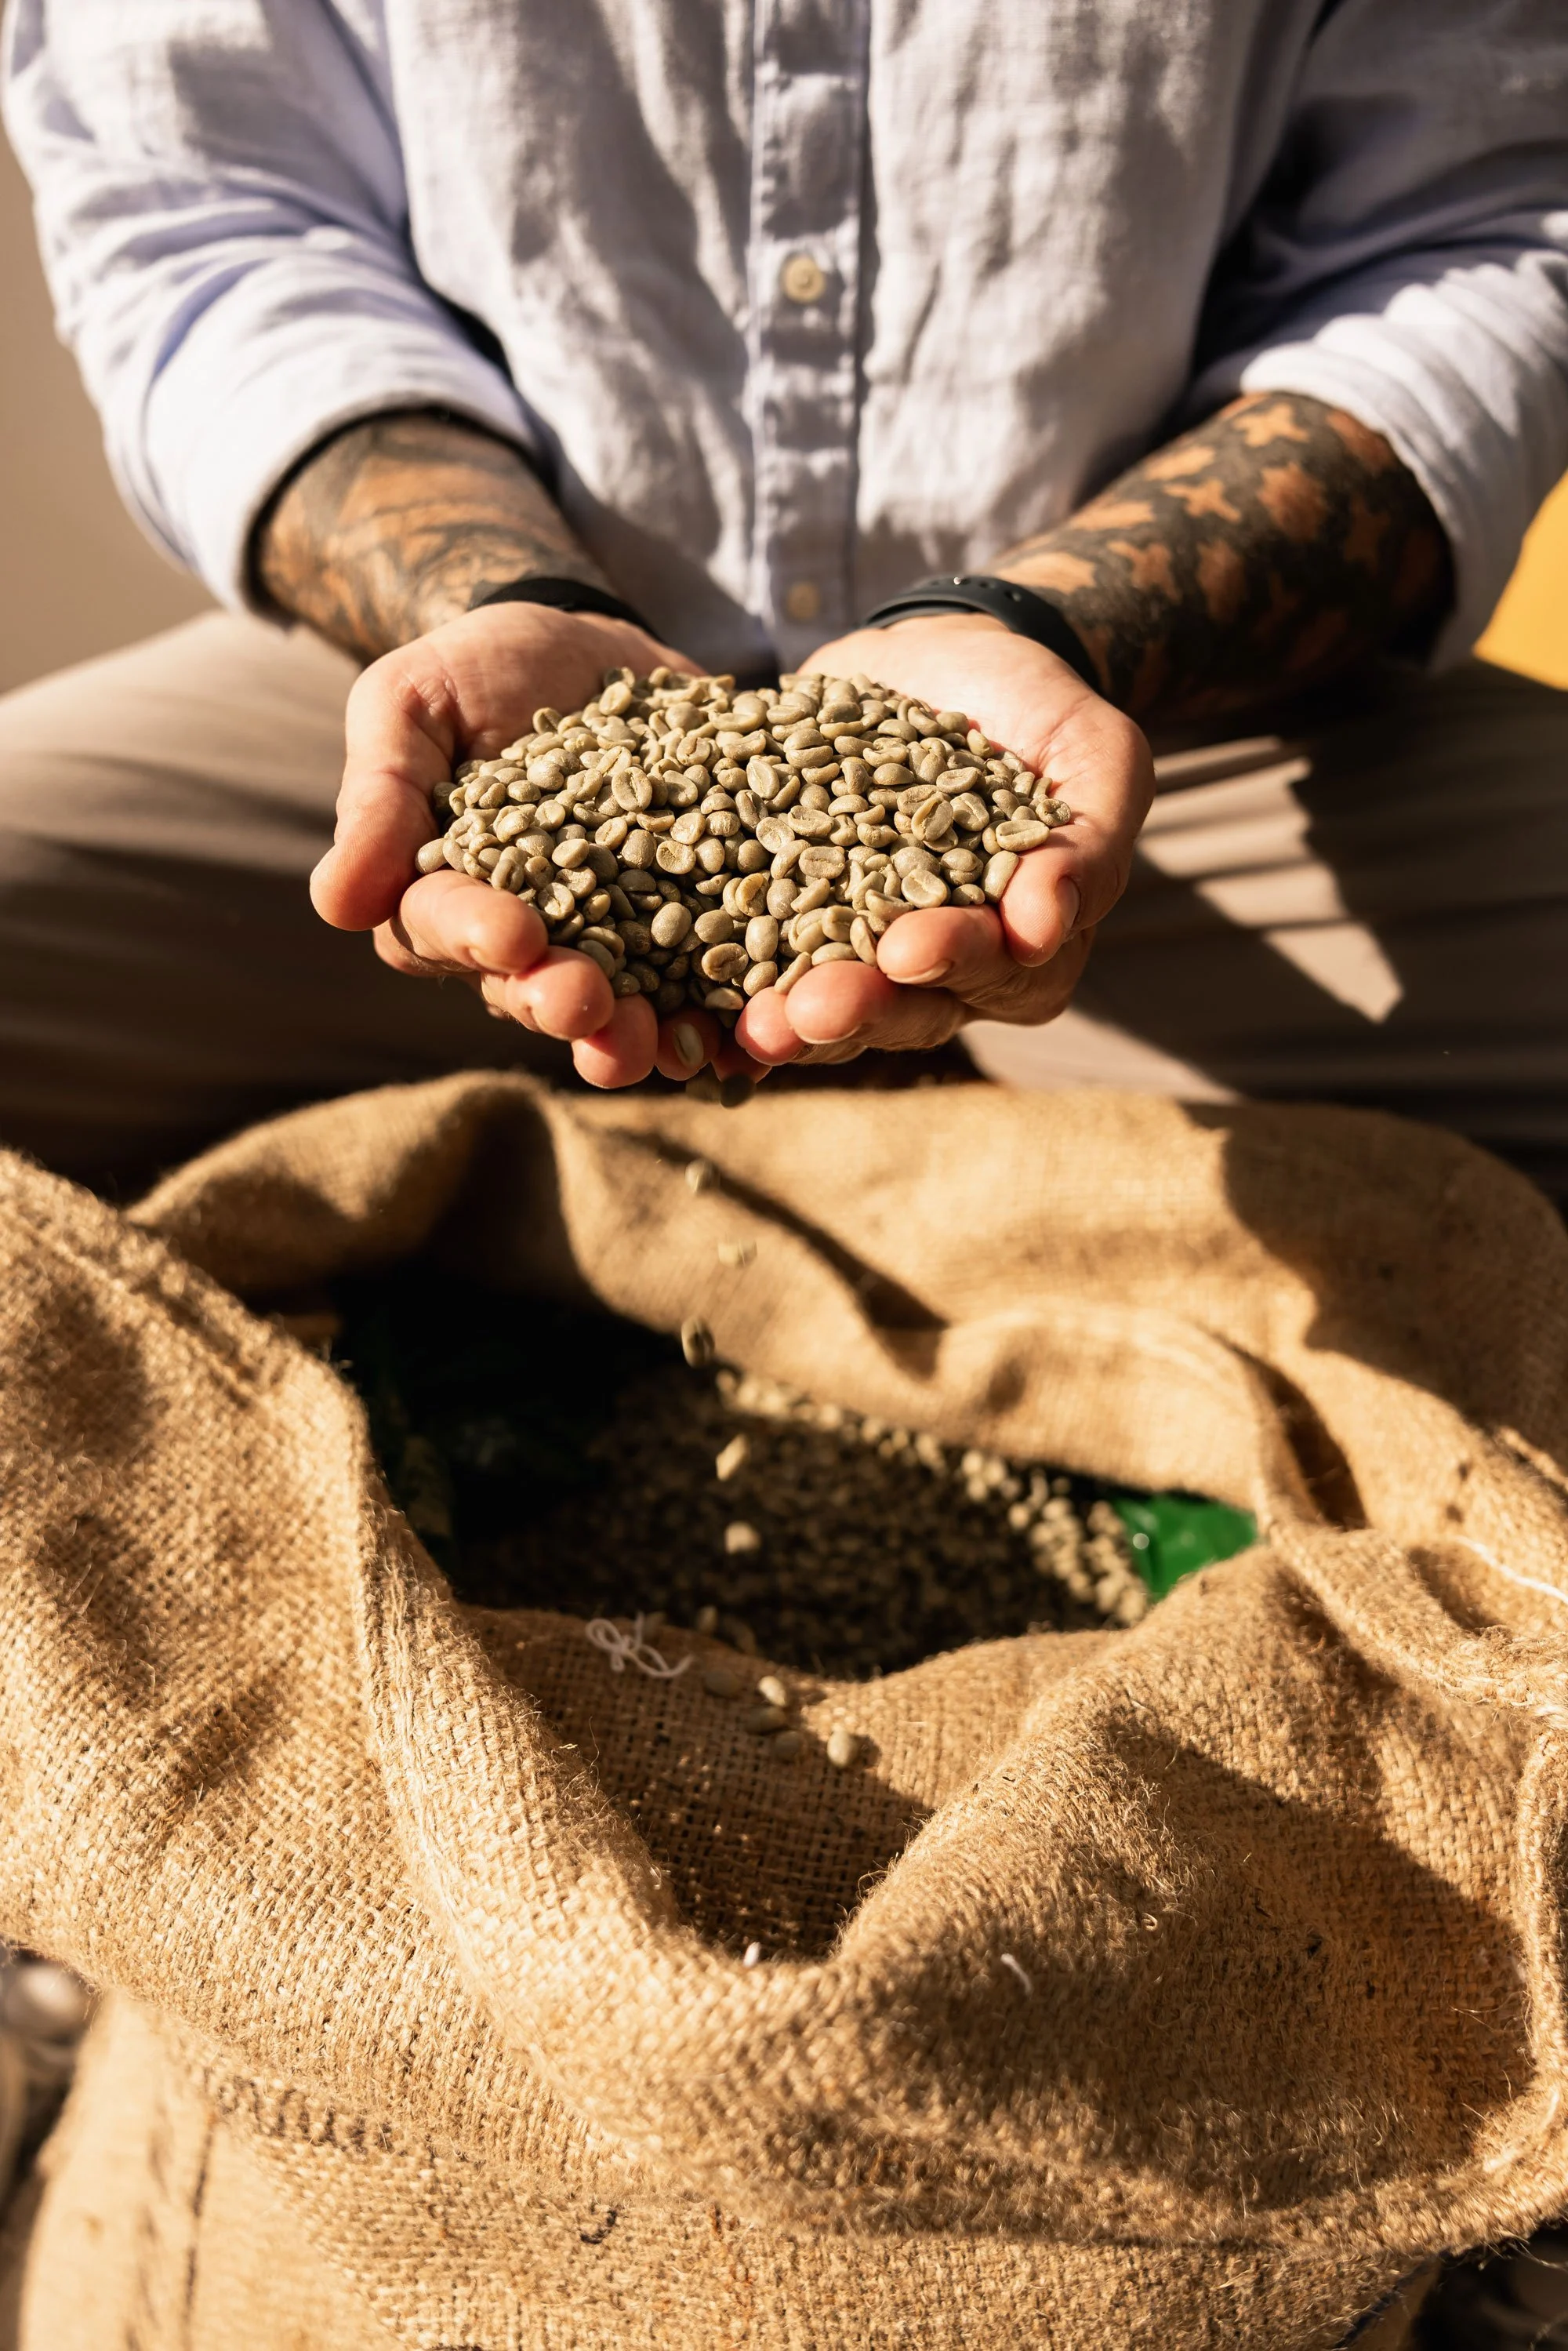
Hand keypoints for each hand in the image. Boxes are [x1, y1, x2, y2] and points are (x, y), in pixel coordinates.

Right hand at [310, 602, 764, 1087]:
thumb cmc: (474, 671)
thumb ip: (379, 794)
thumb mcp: (411, 702)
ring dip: (647, 1033)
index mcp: (444, 899)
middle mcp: (527, 942)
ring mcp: (614, 941)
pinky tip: (758, 1033)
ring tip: (677, 1044)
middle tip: (589, 1004)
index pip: (447, 930)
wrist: (587, 644)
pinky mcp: (693, 924)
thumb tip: (335, 905)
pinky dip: (734, 1010)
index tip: (512, 935)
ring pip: (624, 1007)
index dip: (477, 938)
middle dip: (565, 1003)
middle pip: (536, 990)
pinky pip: (712, 981)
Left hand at [735, 612, 1153, 1067]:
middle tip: (805, 1011)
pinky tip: (676, 992)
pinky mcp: (783, 912)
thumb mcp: (1097, 756)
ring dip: (780, 1016)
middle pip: (901, 1007)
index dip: (953, 959)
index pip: (994, 970)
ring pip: (822, 1000)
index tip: (910, 946)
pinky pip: (749, 955)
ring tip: (742, 1023)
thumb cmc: (1043, 714)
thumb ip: (1091, 841)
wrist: (948, 660)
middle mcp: (939, 972)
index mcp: (1023, 951)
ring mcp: (855, 949)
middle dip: (852, 1009)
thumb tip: (1048, 924)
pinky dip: (717, 981)